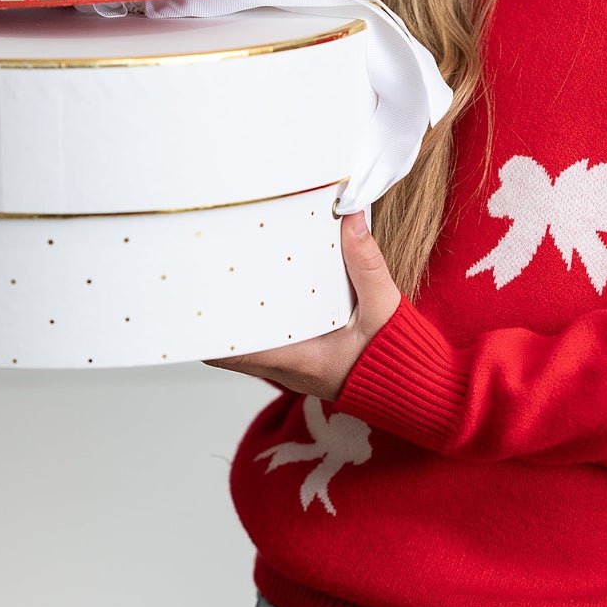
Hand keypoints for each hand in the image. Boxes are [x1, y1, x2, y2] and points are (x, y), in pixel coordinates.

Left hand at [203, 210, 401, 399]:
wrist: (417, 388)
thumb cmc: (398, 358)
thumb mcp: (383, 308)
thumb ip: (366, 264)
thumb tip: (350, 218)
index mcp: (297, 360)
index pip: (231, 354)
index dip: (202, 334)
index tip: (188, 305)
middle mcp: (288, 368)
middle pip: (231, 346)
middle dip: (215, 316)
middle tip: (203, 278)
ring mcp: (295, 367)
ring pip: (250, 345)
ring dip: (238, 318)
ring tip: (227, 278)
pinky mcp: (306, 360)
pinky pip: (272, 341)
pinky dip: (263, 320)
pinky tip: (265, 290)